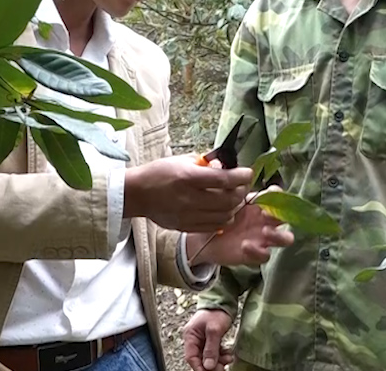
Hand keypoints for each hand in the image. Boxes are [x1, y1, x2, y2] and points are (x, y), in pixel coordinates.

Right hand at [124, 155, 251, 232]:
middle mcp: (189, 198)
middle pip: (228, 200)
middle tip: (242, 185)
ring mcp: (188, 215)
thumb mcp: (182, 160)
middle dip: (241, 192)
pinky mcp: (186, 226)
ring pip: (224, 215)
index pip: (223, 179)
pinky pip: (214, 226)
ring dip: (234, 206)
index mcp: (188, 177)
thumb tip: (225, 166)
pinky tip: (223, 210)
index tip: (248, 172)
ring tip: (233, 198)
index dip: (241, 176)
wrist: (138, 194)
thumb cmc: (159, 173)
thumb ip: (205, 164)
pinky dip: (224, 218)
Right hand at [184, 308, 233, 370]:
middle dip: (211, 365)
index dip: (199, 367)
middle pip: (200, 358)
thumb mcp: (214, 330)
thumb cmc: (216, 311)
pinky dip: (220, 355)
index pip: (191, 357)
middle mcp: (194, 339)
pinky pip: (214, 352)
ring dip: (218, 360)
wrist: (224, 300)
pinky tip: (228, 354)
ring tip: (228, 359)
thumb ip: (211, 349)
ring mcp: (202, 339)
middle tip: (222, 368)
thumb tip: (208, 366)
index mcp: (190, 336)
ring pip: (208, 356)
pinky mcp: (210, 339)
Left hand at [186, 187, 293, 266]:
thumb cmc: (217, 214)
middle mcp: (265, 221)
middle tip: (266, 215)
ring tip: (264, 232)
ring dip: (279, 236)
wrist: (204, 237)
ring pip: (285, 238)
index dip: (278, 195)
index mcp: (259, 204)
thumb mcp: (222, 199)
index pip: (277, 196)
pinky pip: (264, 256)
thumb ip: (227, 187)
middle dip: (282, 216)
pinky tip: (245, 245)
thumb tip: (224, 169)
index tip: (269, 194)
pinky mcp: (254, 254)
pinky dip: (257, 252)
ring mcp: (262, 238)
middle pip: (287, 217)